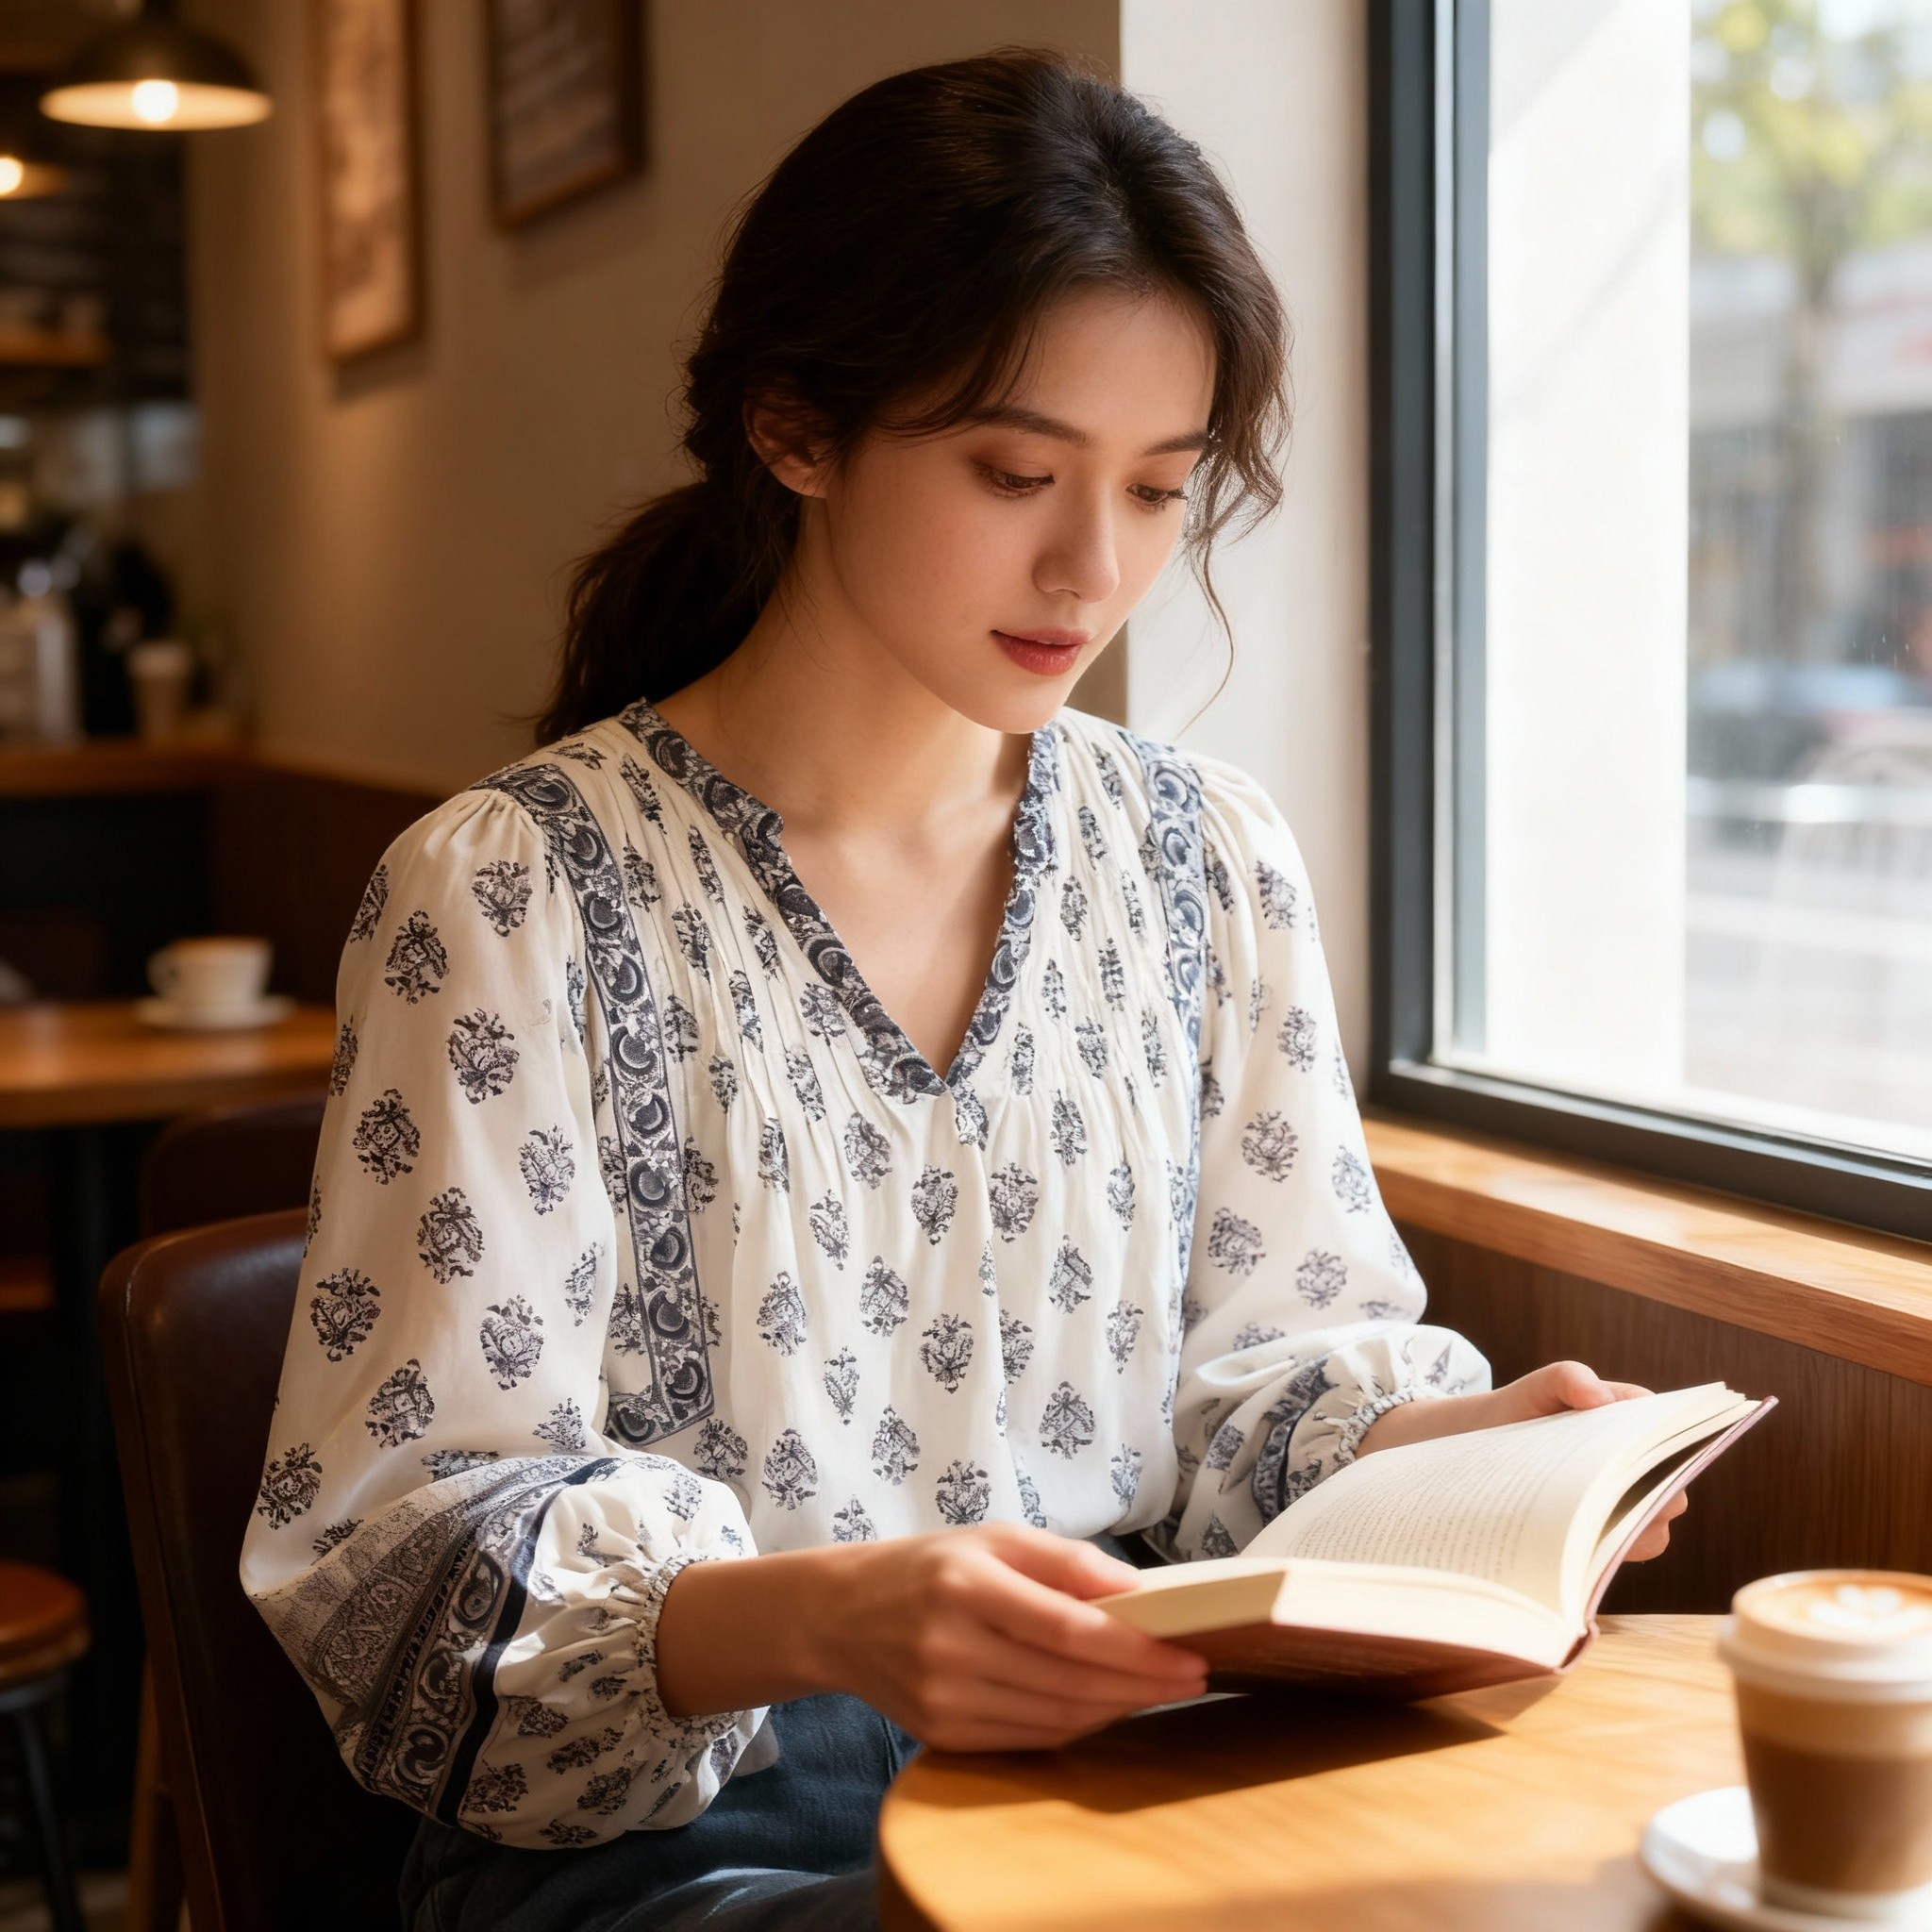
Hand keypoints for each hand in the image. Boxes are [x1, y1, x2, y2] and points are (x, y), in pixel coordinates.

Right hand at [655, 1524, 1209, 1749]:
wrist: (840, 1616)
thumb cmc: (931, 1566)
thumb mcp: (995, 1539)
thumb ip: (1068, 1561)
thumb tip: (1142, 1593)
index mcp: (965, 1585)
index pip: (1069, 1629)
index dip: (1136, 1649)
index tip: (1189, 1652)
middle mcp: (950, 1647)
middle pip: (1069, 1680)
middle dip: (1141, 1683)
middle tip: (1192, 1674)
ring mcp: (943, 1699)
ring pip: (1055, 1717)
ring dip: (1118, 1708)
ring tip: (1159, 1689)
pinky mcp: (941, 1735)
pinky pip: (1028, 1738)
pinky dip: (1077, 1725)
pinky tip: (1105, 1705)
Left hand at [1356, 1360, 1686, 1561]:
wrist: (1477, 1449)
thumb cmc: (1518, 1410)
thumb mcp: (1537, 1387)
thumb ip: (1566, 1378)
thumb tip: (1597, 1395)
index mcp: (1634, 1424)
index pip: (1673, 1436)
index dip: (1674, 1449)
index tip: (1653, 1461)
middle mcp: (1638, 1469)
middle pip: (1672, 1492)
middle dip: (1656, 1499)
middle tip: (1621, 1500)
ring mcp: (1620, 1505)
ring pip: (1651, 1530)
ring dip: (1631, 1533)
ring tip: (1594, 1527)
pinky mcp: (1597, 1535)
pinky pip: (1616, 1551)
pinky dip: (1604, 1553)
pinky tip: (1576, 1549)